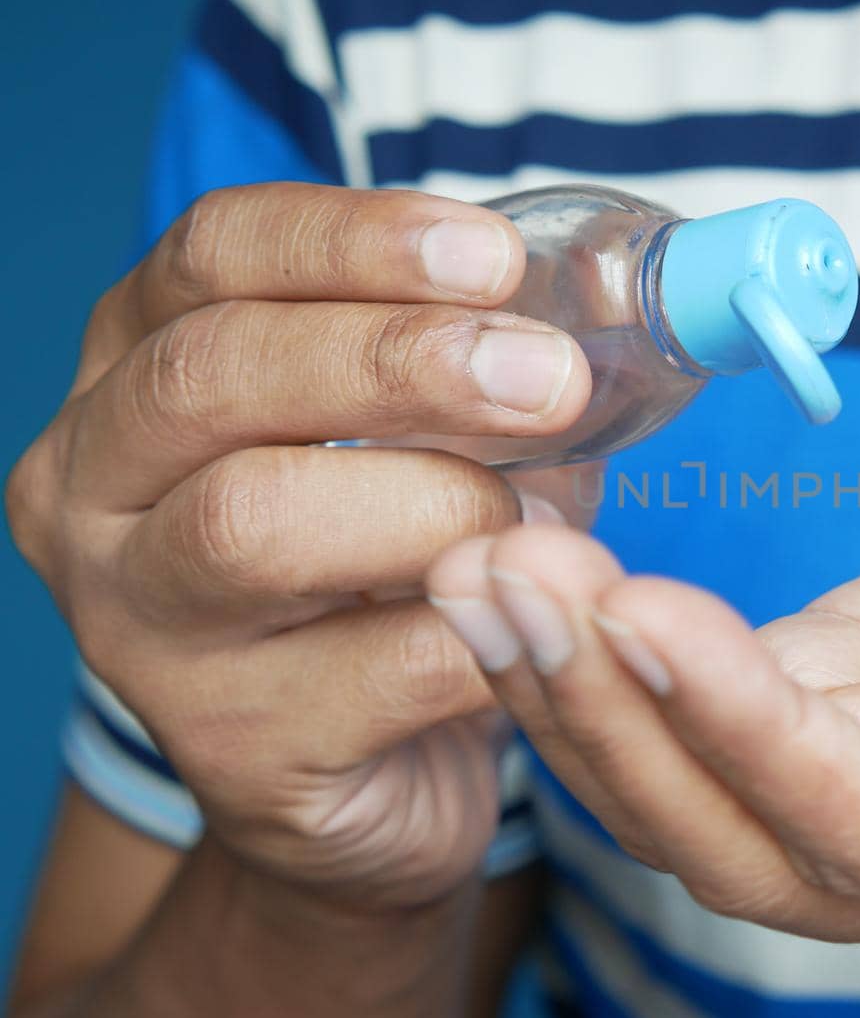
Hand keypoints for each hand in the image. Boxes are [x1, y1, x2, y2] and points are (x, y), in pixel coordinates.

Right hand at [7, 183, 591, 910]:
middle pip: (213, 375)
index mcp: (142, 368)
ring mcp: (139, 627)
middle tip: (548, 378)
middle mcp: (97, 488)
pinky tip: (538, 615)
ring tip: (541, 520)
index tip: (491, 256)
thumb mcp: (438, 440)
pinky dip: (486, 627)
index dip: (352, 239)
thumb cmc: (400, 572)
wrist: (376, 778)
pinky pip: (374, 668)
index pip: (210, 253)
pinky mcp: (228, 748)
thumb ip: (500, 360)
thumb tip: (606, 287)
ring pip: (253, 524)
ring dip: (438, 504)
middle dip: (398, 361)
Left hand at [427, 436, 859, 957]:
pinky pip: (697, 712)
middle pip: (746, 842)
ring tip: (475, 562)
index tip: (650, 611)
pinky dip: (605, 651)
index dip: (763, 739)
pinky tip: (529, 561)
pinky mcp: (839, 708)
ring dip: (572, 693)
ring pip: (692, 794)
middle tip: (497, 579)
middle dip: (613, 725)